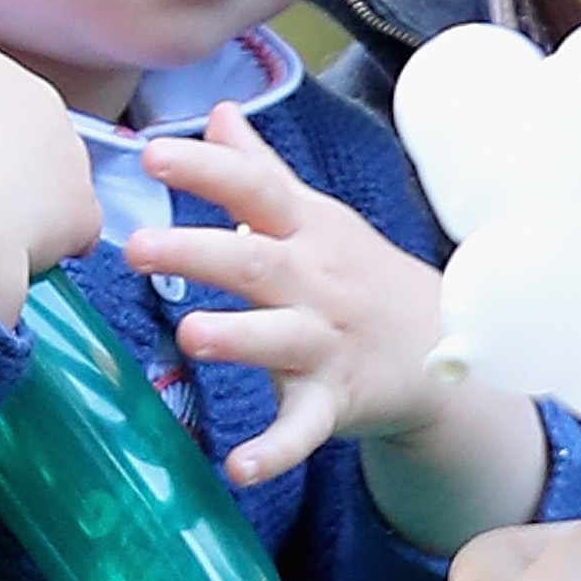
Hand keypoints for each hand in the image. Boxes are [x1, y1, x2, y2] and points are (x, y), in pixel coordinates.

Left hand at [125, 107, 544, 537]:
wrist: (445, 347)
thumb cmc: (359, 273)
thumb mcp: (317, 215)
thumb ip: (260, 169)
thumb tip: (218, 112)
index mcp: (308, 231)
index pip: (255, 190)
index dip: (207, 169)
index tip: (152, 152)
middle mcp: (315, 283)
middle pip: (257, 262)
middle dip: (198, 252)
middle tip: (135, 246)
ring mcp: (327, 344)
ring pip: (280, 340)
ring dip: (237, 338)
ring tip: (190, 334)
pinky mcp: (335, 401)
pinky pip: (304, 427)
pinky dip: (275, 450)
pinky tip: (239, 468)